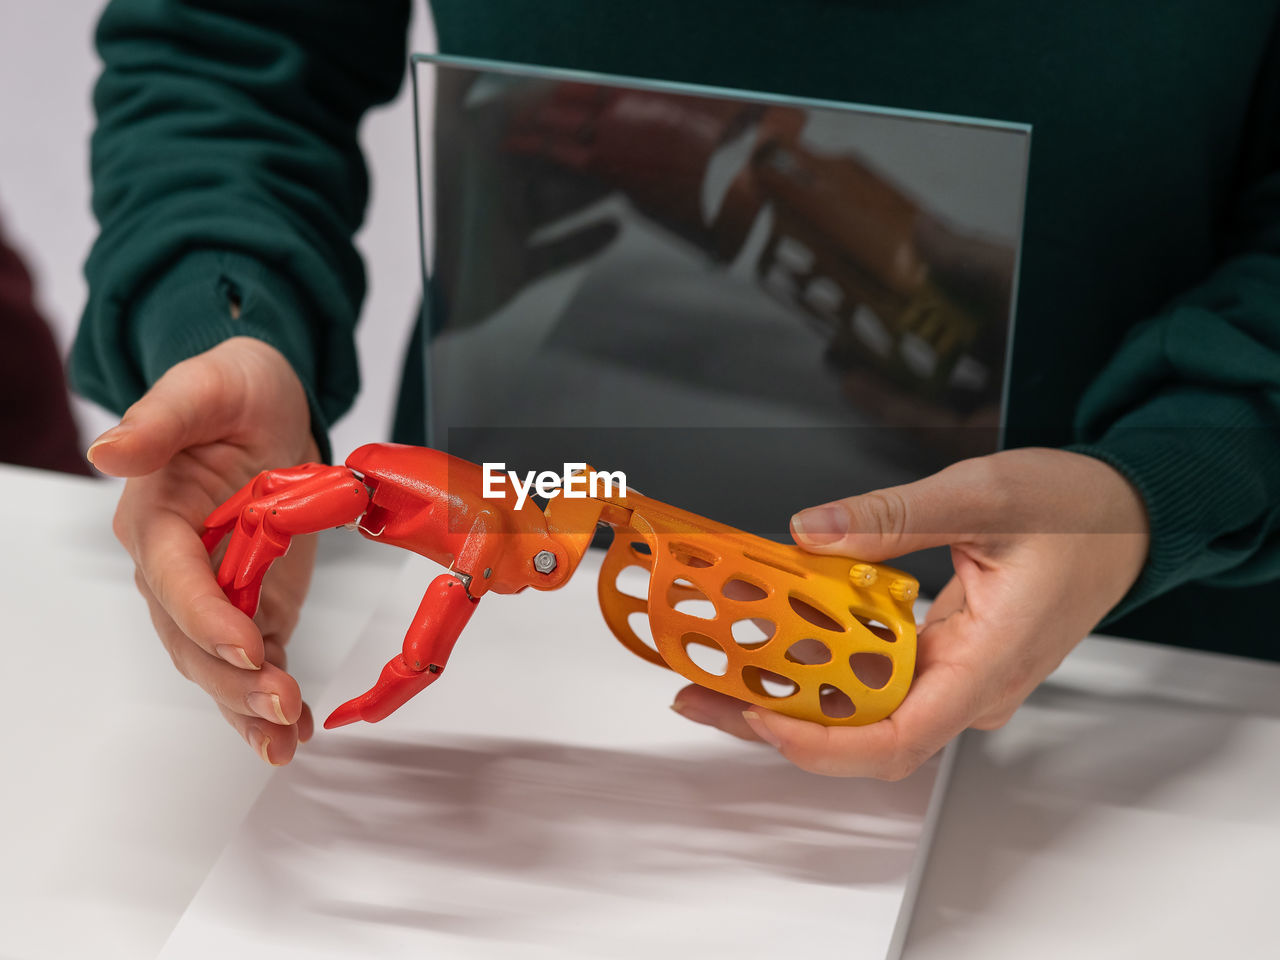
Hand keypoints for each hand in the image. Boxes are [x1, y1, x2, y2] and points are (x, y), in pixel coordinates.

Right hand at [88, 337, 319, 764]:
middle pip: (190, 637)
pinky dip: (269, 701)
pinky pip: (255, 662)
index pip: (172, 577)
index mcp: (156, 517)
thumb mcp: (207, 386)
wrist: (268, 404)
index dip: (205, 614)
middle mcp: (175, 567)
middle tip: (281, 705)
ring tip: (285, 740)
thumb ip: (164, 419)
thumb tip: (107, 451)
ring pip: (217, 663)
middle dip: (232, 678)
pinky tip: (293, 735)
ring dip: (248, 705)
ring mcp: (215, 593)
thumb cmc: (235, 389)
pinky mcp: (253, 605)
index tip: (247, 643)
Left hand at [670, 448, 1149, 777]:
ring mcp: (954, 677)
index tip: (756, 712)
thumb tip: (812, 532)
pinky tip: (772, 631)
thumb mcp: (981, 496)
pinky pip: (873, 673)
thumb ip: (892, 517)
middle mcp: (968, 687)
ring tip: (716, 661)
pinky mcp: (942, 658)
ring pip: (861, 708)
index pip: (896, 739)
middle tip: (701, 692)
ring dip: (789, 688)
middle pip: (862, 733)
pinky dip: (821, 655)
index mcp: (987, 663)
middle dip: (776, 719)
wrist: (1122, 520)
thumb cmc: (1077, 516)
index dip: (817, 740)